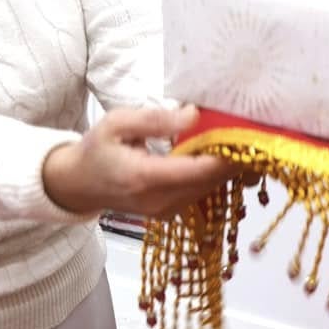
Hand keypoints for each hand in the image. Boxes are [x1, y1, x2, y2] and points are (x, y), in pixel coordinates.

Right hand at [42, 104, 238, 218]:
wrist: (77, 184)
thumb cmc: (96, 150)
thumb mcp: (117, 122)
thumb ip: (155, 119)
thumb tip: (194, 115)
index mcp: (145, 177)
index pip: (199, 171)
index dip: (229, 155)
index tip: (249, 135)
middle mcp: (159, 201)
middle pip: (211, 182)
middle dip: (233, 158)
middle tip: (250, 130)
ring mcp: (165, 211)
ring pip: (209, 190)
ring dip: (225, 167)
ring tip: (237, 139)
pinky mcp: (169, 213)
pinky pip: (200, 194)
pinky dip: (211, 175)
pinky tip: (216, 155)